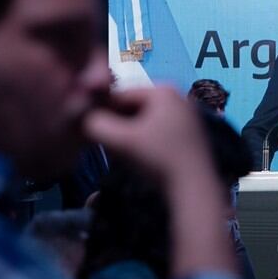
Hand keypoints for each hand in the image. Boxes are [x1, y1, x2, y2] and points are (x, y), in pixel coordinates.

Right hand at [83, 86, 212, 180]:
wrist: (195, 188)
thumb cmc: (158, 159)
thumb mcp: (122, 141)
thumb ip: (96, 125)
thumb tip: (83, 118)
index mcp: (163, 90)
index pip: (121, 95)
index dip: (101, 110)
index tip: (87, 127)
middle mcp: (179, 96)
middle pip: (135, 106)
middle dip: (117, 122)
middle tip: (102, 141)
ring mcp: (187, 115)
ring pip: (146, 120)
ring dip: (129, 133)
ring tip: (119, 150)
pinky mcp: (190, 133)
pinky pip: (159, 130)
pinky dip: (145, 139)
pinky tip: (137, 156)